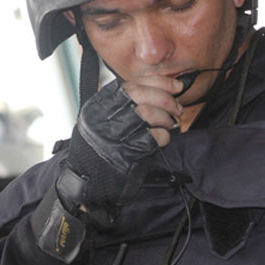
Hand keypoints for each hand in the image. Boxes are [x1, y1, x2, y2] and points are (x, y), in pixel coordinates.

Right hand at [59, 76, 182, 225]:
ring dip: (167, 117)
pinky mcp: (124, 153)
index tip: (175, 86)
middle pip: (140, 94)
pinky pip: (152, 137)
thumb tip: (160, 92)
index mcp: (99, 105)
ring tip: (171, 123)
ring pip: (146, 113)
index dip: (158, 82)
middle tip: (177, 107)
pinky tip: (163, 139)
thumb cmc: (100, 151)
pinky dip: (164, 136)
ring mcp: (112, 134)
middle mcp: (103, 117)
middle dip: (166, 98)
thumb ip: (125, 106)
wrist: (87, 182)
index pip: (131, 84)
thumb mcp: (104, 122)